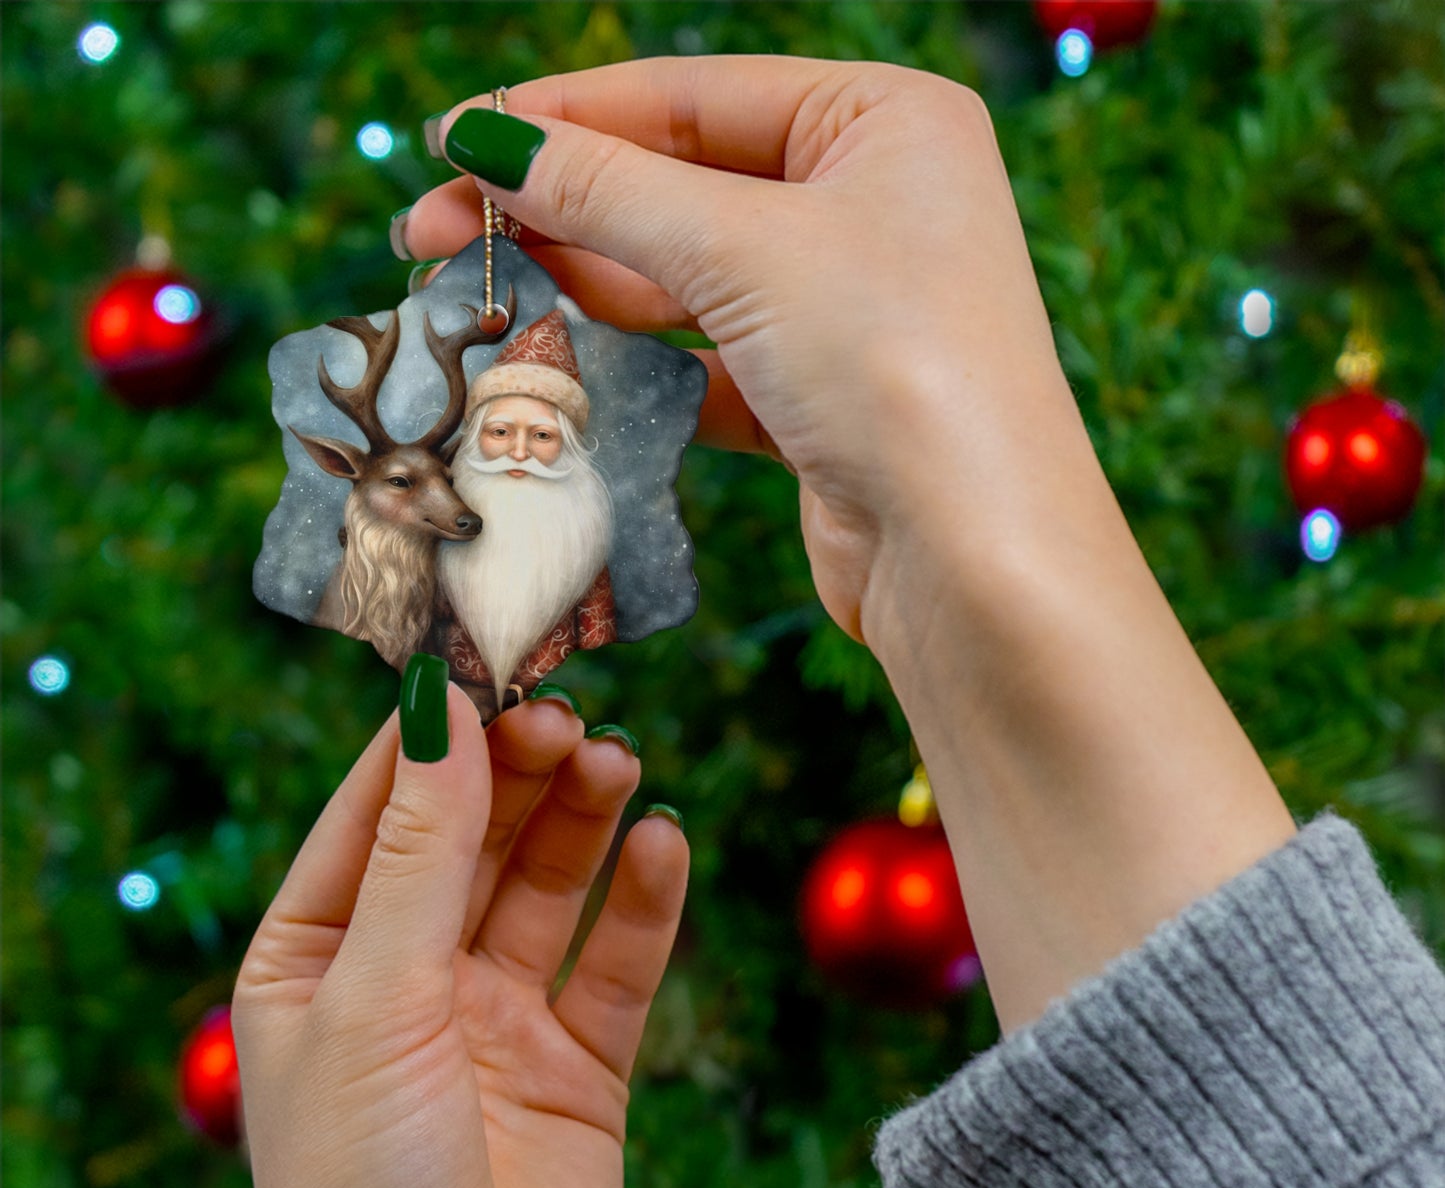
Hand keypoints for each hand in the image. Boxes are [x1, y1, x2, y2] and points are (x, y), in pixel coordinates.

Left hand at [232, 688, 687, 1187]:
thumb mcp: (373, 1001)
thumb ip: (416, 853)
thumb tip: (437, 710)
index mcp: (317, 959)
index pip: (376, 811)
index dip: (433, 737)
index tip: (489, 663)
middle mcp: (407, 980)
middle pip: (473, 837)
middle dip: (519, 772)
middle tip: (571, 717)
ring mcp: (497, 1022)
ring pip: (549, 886)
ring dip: (584, 820)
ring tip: (621, 762)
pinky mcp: (579, 1068)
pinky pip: (617, 963)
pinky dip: (644, 902)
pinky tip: (665, 843)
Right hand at [404, 58, 1294, 1034]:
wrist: (974, 559)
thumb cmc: (896, 365)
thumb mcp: (744, 250)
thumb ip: (608, 191)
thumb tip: (487, 139)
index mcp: (884, 122)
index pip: (692, 96)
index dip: (564, 117)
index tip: (451, 141)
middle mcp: (871, 204)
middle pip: (681, 186)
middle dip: (556, 208)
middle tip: (432, 234)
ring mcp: (846, 308)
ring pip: (686, 280)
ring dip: (583, 286)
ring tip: (473, 295)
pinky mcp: (818, 400)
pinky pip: (705, 362)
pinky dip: (635, 365)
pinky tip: (553, 366)